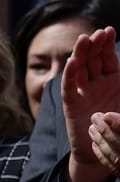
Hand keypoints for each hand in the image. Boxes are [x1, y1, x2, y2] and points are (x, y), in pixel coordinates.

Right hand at [62, 26, 119, 181]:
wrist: (107, 150)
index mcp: (112, 80)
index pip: (107, 57)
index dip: (107, 44)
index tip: (109, 30)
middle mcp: (96, 83)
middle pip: (92, 59)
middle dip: (94, 45)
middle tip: (97, 33)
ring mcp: (83, 93)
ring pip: (79, 69)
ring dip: (80, 54)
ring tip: (83, 40)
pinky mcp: (72, 104)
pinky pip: (69, 87)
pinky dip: (69, 74)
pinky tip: (70, 62)